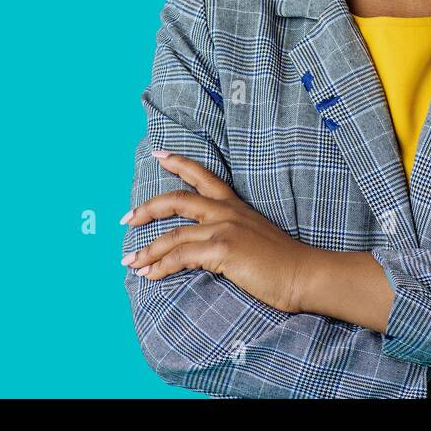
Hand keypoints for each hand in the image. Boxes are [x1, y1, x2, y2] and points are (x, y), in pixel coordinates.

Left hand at [120, 152, 320, 313]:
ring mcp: (224, 229)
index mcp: (234, 205)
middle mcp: (226, 212)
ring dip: (147, 250)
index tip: (158, 154)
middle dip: (147, 209)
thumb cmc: (281, 260)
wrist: (303, 273)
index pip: (202, 175)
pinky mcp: (223, 250)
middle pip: (176, 199)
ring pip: (172, 234)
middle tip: (127, 219)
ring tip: (130, 262)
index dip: (178, 162)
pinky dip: (161, 266)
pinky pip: (181, 257)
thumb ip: (231, 231)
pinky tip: (150, 275)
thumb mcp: (254, 235)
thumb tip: (205, 243)